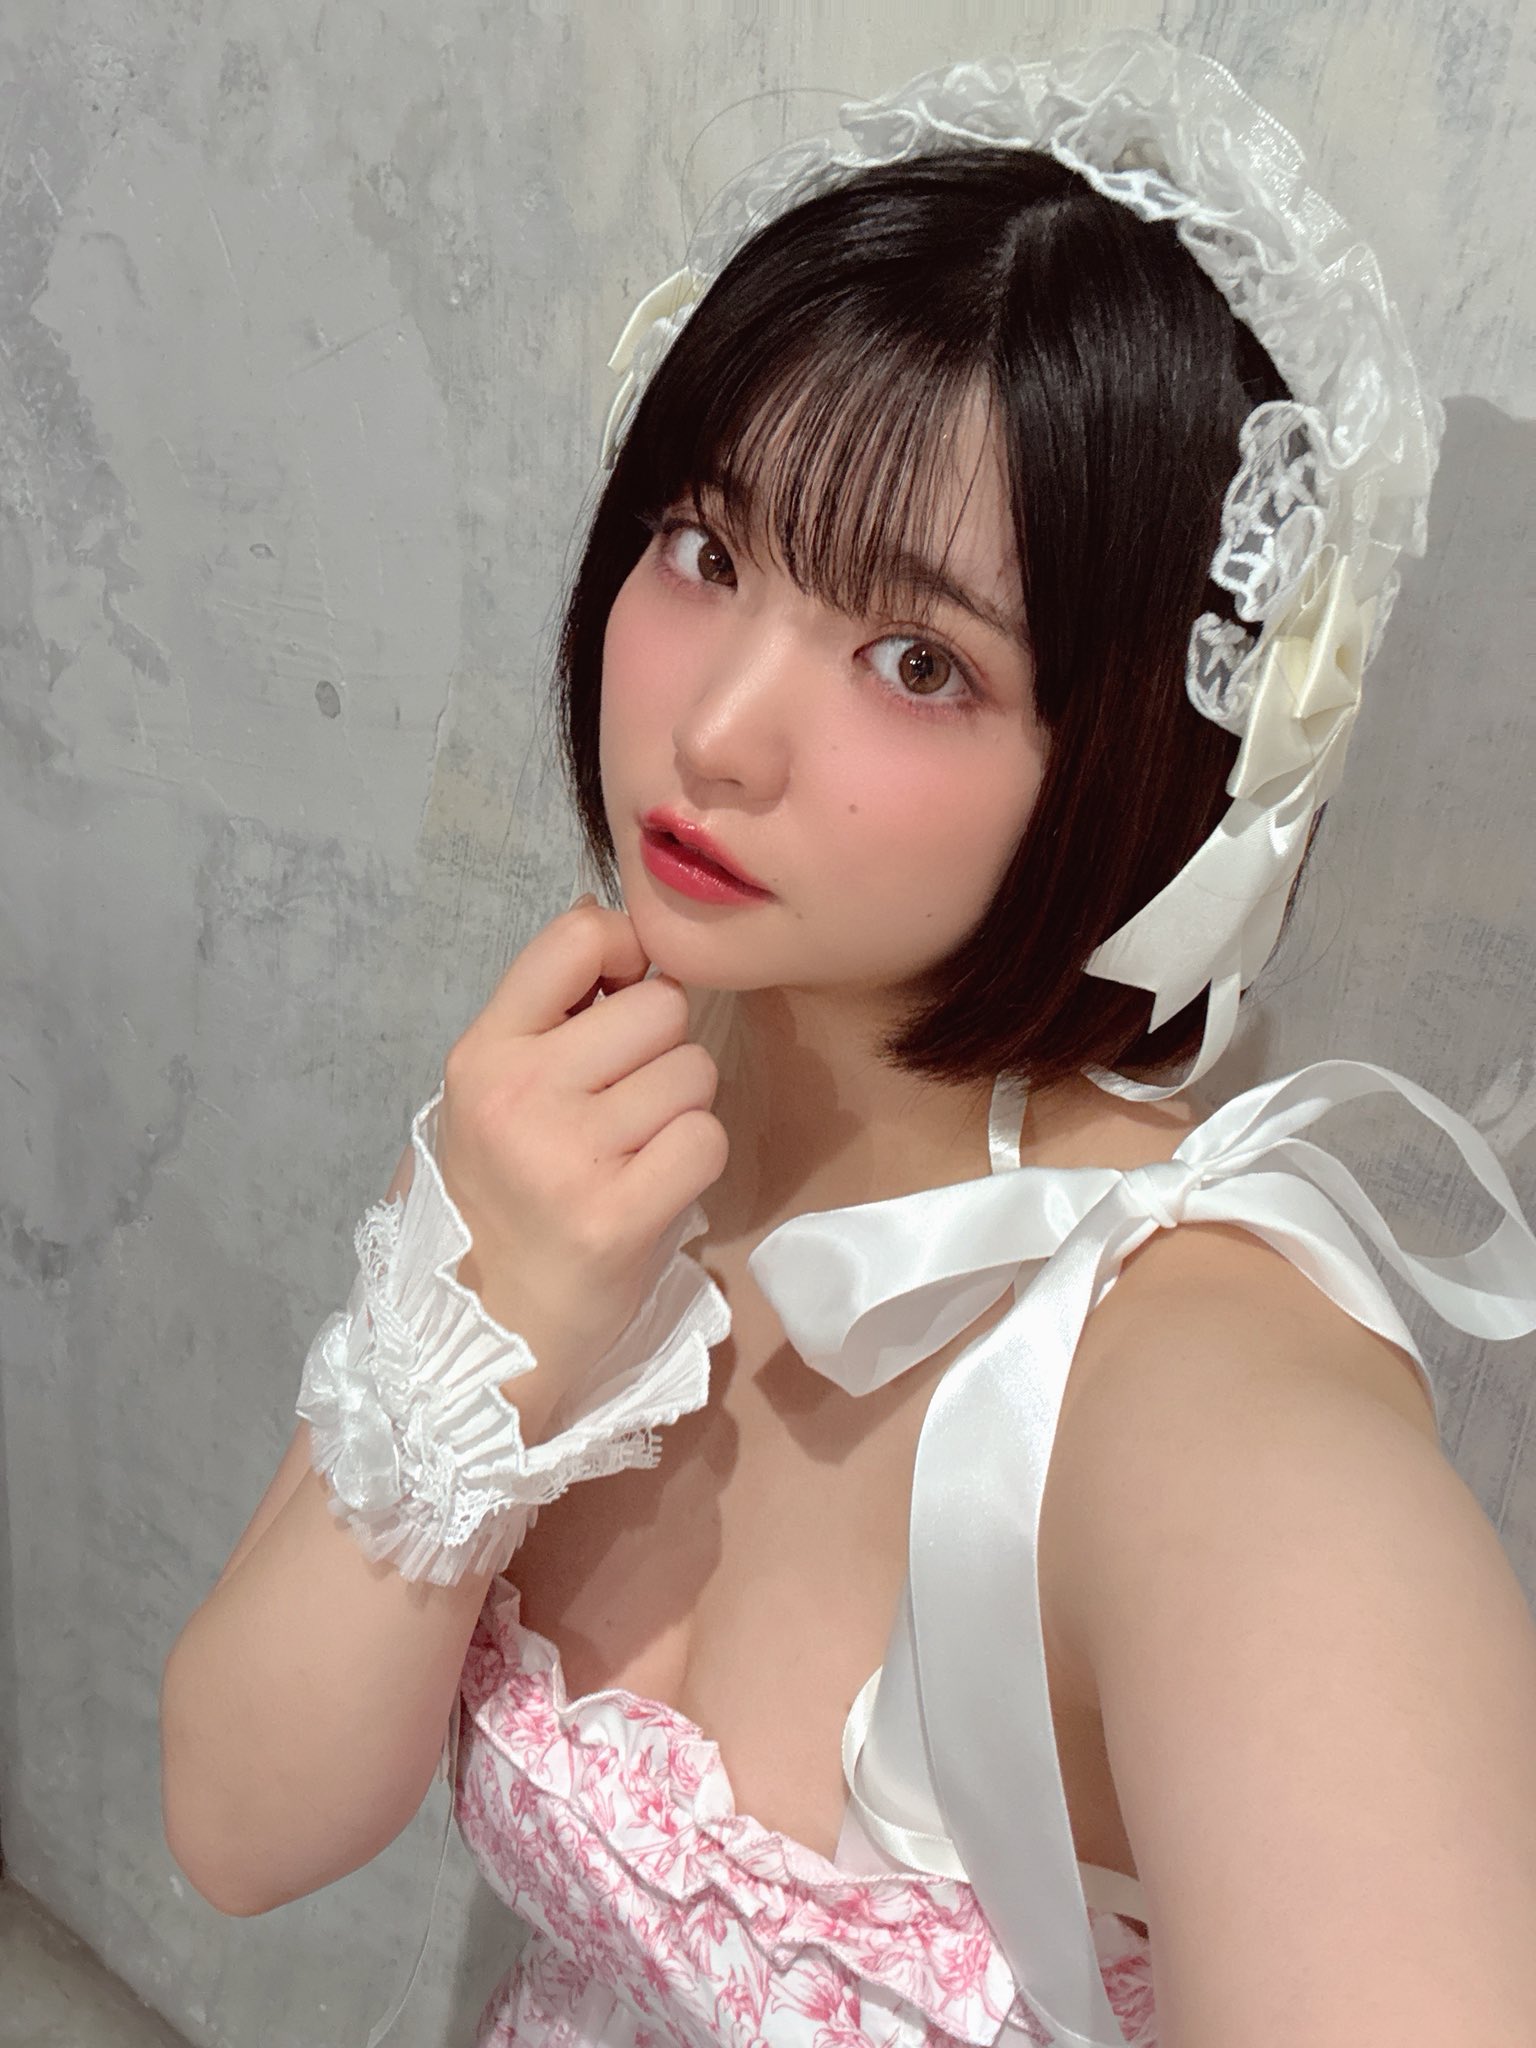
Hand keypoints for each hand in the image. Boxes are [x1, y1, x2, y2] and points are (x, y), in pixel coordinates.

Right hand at [434, 897, 728, 1409]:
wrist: (483, 1339)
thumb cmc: (497, 1206)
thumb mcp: (489, 1098)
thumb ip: (546, 1019)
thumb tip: (613, 928)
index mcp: (484, 1052)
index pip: (579, 935)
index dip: (627, 952)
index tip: (622, 998)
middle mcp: (520, 1094)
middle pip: (661, 1007)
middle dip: (663, 1050)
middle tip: (628, 1105)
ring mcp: (567, 1156)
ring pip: (693, 1073)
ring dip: (682, 1110)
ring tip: (634, 1153)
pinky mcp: (618, 1217)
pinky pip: (705, 1139)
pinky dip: (694, 1161)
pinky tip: (654, 1188)